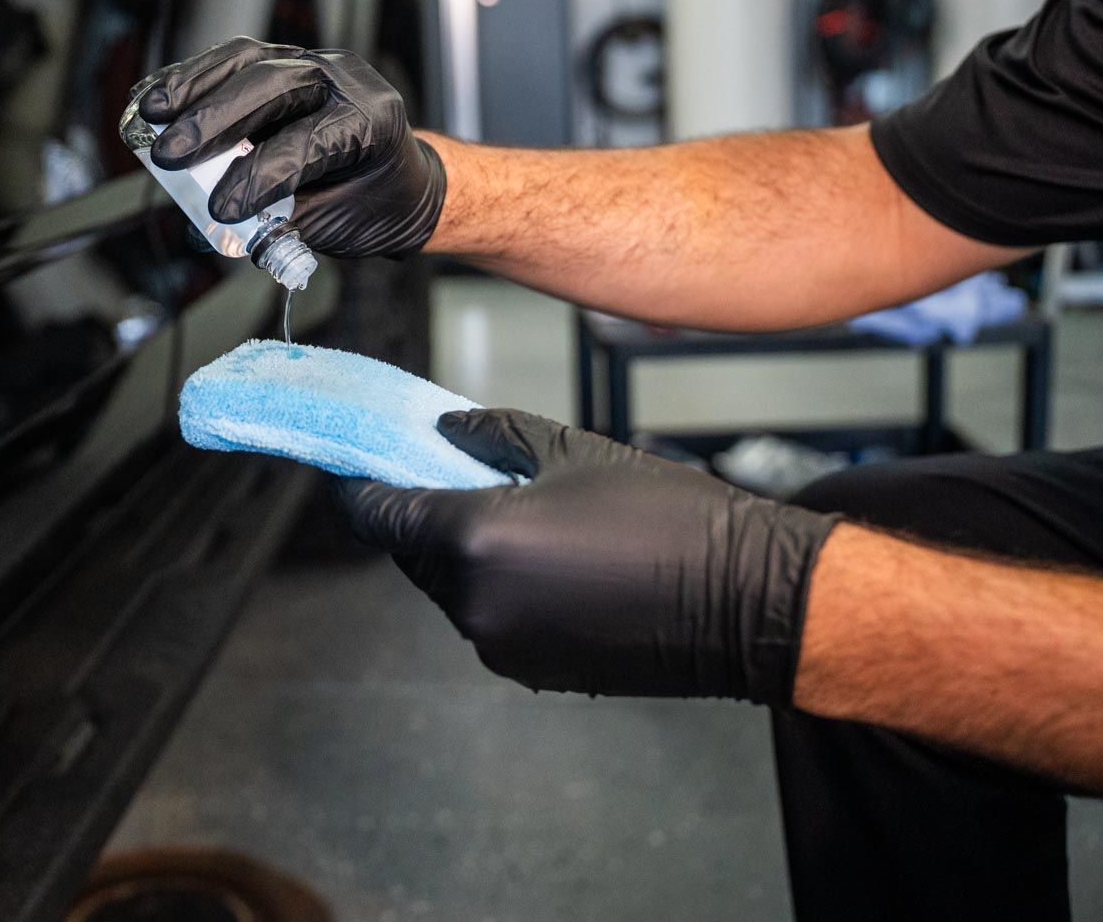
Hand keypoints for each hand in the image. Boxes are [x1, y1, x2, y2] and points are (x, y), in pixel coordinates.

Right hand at [137, 36, 445, 257]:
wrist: (399, 180)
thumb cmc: (372, 203)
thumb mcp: (333, 225)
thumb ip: (274, 222)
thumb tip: (206, 227)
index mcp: (372, 121)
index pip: (308, 140)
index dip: (260, 174)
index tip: (222, 208)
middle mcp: (344, 80)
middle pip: (273, 86)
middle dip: (215, 121)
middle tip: (170, 155)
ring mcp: (312, 63)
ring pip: (247, 62)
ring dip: (192, 88)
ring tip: (149, 116)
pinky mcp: (283, 60)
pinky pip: (233, 61)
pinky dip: (191, 79)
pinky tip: (156, 98)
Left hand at [336, 409, 840, 702]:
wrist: (744, 600)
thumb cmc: (668, 518)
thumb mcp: (570, 449)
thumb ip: (489, 434)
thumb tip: (442, 432)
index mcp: (473, 540)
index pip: (376, 515)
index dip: (361, 486)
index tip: (358, 464)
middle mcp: (474, 603)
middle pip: (410, 553)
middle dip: (422, 514)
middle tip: (453, 475)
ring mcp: (500, 645)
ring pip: (450, 588)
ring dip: (464, 554)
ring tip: (524, 517)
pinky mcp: (529, 670)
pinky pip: (489, 619)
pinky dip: (500, 589)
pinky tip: (551, 562)